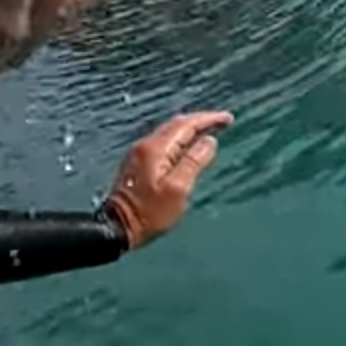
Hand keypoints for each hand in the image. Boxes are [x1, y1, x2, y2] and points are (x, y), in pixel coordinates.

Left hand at [100, 110, 231, 249]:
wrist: (117, 227)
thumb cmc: (150, 212)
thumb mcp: (177, 189)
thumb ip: (193, 162)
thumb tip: (209, 140)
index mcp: (155, 148)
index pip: (185, 125)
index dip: (208, 119)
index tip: (228, 118)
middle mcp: (145, 144)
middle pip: (176, 124)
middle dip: (200, 120)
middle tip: (222, 122)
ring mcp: (138, 152)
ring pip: (169, 132)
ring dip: (189, 129)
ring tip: (209, 130)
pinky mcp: (137, 161)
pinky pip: (163, 141)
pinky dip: (179, 139)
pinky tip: (187, 146)